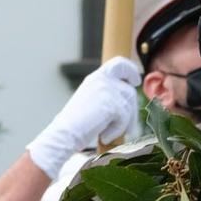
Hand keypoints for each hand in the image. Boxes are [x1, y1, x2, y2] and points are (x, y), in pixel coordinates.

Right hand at [28, 56, 141, 176]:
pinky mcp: (113, 103)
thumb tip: (129, 101)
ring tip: (108, 133)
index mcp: (96, 77)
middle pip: (129, 92)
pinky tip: (104, 137)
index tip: (136, 80)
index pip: (119, 64)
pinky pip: (124, 119)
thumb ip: (108, 95)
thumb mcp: (92, 101)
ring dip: (123, 124)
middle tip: (129, 129)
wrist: (65, 132)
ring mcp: (108, 90)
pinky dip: (117, 131)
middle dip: (132, 111)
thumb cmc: (76, 123)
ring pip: (129, 107)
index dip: (130, 70)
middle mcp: (103, 79)